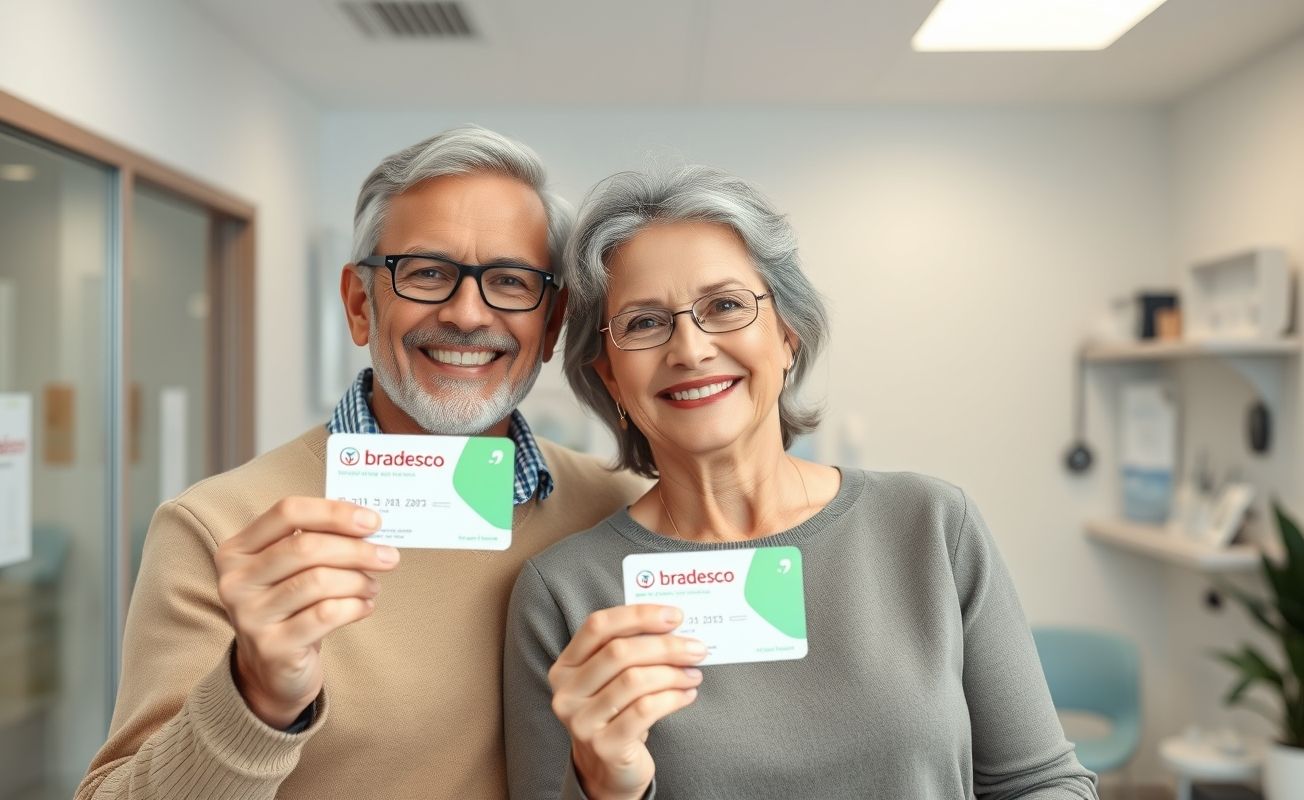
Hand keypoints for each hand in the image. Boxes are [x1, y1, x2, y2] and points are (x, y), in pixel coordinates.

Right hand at [214, 497, 398, 727]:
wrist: (273, 669)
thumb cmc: (292, 606)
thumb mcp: (294, 570)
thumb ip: (320, 541)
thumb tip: (369, 526)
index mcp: (237, 550)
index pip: (288, 512)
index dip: (334, 512)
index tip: (373, 522)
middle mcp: (236, 581)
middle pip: (305, 547)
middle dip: (356, 549)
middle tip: (388, 556)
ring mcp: (250, 616)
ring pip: (318, 581)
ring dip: (358, 580)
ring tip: (373, 586)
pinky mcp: (272, 647)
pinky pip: (326, 614)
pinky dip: (355, 606)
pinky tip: (365, 606)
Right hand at [548, 605, 705, 799]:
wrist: (608, 767)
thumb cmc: (616, 712)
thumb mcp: (612, 679)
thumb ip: (631, 650)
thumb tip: (677, 627)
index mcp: (566, 665)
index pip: (598, 626)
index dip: (638, 615)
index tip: (675, 615)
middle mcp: (566, 691)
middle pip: (619, 652)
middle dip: (665, 646)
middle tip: (696, 648)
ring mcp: (581, 720)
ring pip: (634, 680)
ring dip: (673, 673)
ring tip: (694, 673)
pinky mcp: (603, 745)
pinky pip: (645, 710)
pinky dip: (672, 698)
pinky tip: (687, 695)